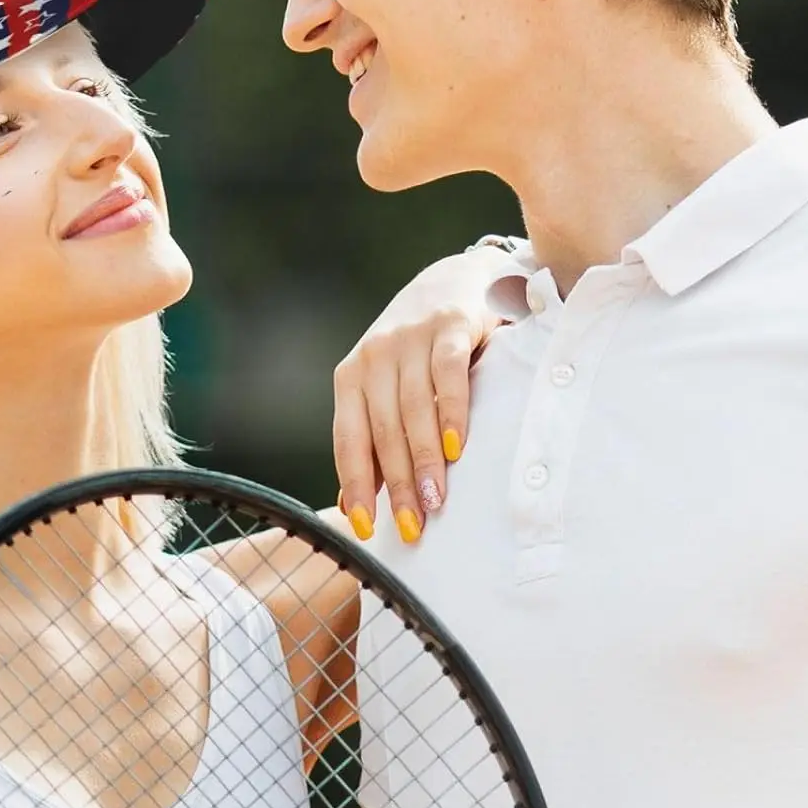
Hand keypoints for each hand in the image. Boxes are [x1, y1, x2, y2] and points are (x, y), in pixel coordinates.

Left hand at [333, 245, 513, 542]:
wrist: (458, 278)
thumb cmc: (420, 347)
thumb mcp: (389, 386)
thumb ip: (374, 438)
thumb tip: (352, 506)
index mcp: (352, 376)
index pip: (348, 439)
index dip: (356, 485)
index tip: (366, 528)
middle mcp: (374, 355)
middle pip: (382, 429)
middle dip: (396, 483)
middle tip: (413, 526)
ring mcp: (410, 337)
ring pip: (413, 407)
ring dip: (424, 458)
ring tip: (436, 499)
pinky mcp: (450, 325)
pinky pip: (447, 375)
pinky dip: (451, 413)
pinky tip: (457, 447)